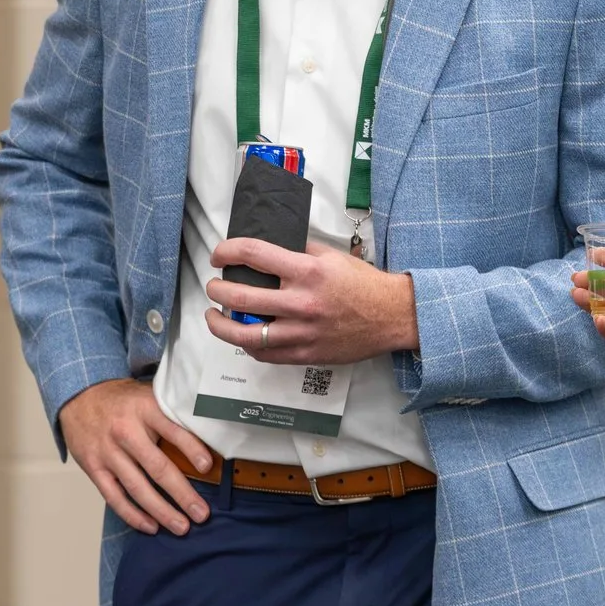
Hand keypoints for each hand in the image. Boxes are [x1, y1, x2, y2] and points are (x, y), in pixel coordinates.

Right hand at [60, 377, 213, 535]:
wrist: (79, 396)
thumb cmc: (122, 401)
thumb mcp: (148, 396)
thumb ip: (171, 415)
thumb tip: (209, 437)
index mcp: (144, 409)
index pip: (172, 430)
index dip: (191, 448)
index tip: (208, 466)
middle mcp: (125, 431)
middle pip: (157, 467)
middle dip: (182, 493)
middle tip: (201, 513)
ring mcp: (107, 452)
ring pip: (137, 488)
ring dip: (162, 511)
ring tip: (182, 527)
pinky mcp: (94, 468)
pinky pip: (114, 497)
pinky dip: (133, 515)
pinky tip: (151, 526)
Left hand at [203, 239, 418, 366]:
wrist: (392, 316)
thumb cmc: (362, 284)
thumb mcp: (330, 256)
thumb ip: (298, 251)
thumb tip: (266, 250)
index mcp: (307, 271)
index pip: (254, 254)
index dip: (227, 251)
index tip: (219, 255)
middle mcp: (301, 302)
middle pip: (241, 296)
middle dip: (217, 289)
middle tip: (213, 285)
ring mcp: (301, 332)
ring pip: (245, 335)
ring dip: (220, 324)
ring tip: (213, 316)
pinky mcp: (305, 355)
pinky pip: (265, 354)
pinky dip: (247, 346)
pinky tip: (243, 336)